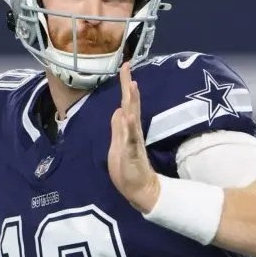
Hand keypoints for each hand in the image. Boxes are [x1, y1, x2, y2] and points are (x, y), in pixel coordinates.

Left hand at [108, 63, 160, 212]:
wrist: (137, 189)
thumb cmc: (127, 168)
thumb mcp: (118, 144)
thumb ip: (119, 127)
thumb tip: (119, 109)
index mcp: (129, 128)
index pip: (127, 103)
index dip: (126, 85)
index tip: (125, 67)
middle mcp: (133, 131)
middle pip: (131, 105)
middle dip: (129, 87)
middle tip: (127, 68)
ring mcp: (133, 141)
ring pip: (132, 118)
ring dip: (132, 102)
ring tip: (133, 86)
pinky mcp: (132, 153)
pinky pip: (131, 139)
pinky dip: (130, 128)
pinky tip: (129, 117)